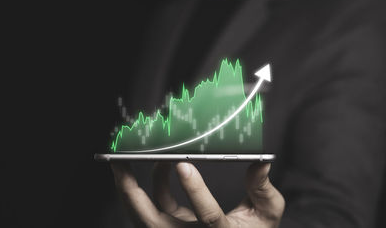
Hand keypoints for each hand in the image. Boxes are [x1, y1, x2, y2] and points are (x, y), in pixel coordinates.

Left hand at [111, 161, 283, 227]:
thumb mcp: (265, 214)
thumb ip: (262, 189)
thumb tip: (260, 163)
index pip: (206, 217)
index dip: (194, 191)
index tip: (184, 164)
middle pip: (153, 221)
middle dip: (131, 191)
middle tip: (120, 163)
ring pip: (143, 216)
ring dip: (130, 188)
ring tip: (121, 163)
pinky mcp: (171, 226)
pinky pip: (154, 206)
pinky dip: (152, 184)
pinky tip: (160, 164)